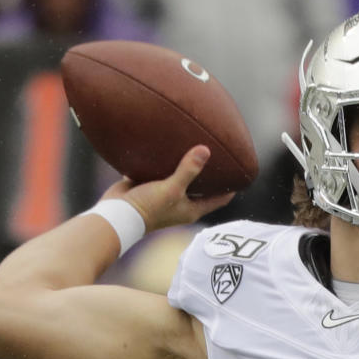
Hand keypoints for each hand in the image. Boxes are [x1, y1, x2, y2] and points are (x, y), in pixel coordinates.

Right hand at [105, 146, 235, 232]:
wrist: (116, 214)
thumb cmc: (148, 207)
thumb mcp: (172, 188)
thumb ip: (189, 170)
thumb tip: (206, 150)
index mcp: (191, 209)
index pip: (219, 199)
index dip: (232, 187)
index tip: (242, 172)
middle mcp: (180, 202)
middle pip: (201, 186)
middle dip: (210, 172)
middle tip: (221, 152)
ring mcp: (164, 194)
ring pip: (180, 177)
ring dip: (186, 164)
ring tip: (196, 144)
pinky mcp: (149, 186)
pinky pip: (161, 171)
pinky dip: (165, 161)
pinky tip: (169, 145)